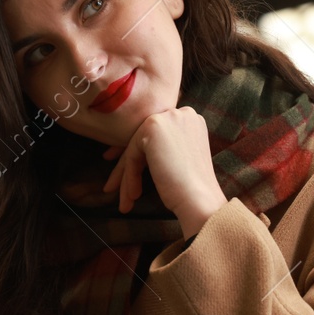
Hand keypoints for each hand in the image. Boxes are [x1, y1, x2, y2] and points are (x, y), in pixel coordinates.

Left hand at [102, 107, 227, 234]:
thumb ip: (165, 146)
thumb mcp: (182, 158)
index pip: (157, 137)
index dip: (140, 155)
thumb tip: (138, 151)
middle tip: (113, 187)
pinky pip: (132, 153)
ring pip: (136, 148)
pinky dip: (130, 176)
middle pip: (145, 141)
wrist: (200, 199)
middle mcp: (181, 112)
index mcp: (191, 119)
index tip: (126, 172)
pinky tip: (133, 196)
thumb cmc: (193, 188)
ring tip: (125, 202)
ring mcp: (167, 117)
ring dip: (128, 177)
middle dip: (128, 166)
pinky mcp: (153, 127)